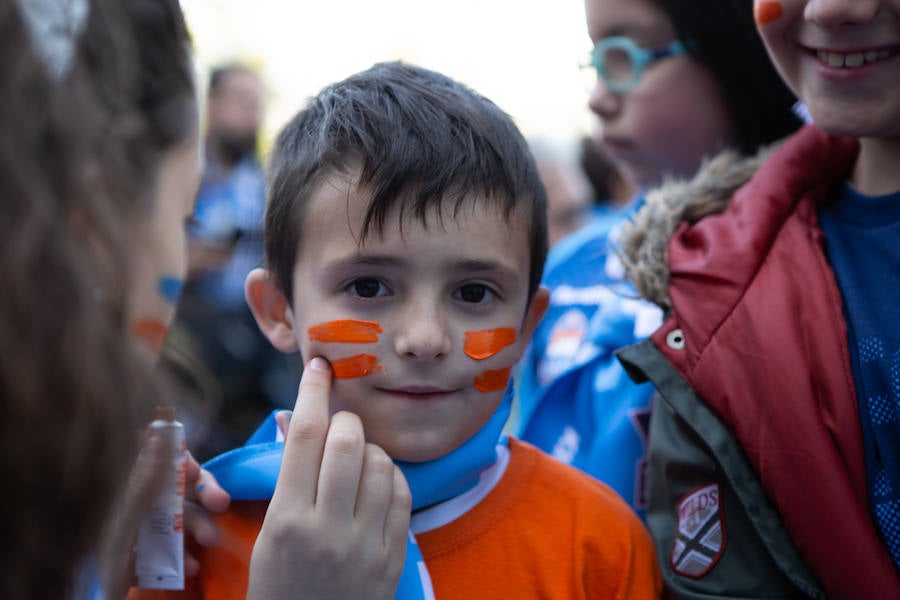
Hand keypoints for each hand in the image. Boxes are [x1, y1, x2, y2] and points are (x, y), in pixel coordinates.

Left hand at [100, 432, 229, 597]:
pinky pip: (176, 545)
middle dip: (202, 492)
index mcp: (124, 489)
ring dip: (199, 527)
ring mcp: (144, 528)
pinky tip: (190, 567)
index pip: (153, 455)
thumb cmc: (103, 562)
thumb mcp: (123, 525)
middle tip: (221, 504)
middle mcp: (136, 502)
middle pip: (176, 483)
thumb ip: (141, 486)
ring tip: (210, 542)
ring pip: (181, 515)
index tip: (192, 470)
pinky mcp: (150, 552)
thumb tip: (156, 438)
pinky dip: (187, 554)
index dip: (176, 456)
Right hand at [246, 357, 410, 599]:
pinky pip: (402, 493)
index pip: (303, 437)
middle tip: (338, 428)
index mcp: (287, 521)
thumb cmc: (280, 588)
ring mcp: (366, 544)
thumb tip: (293, 420)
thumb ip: (285, 480)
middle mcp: (328, 529)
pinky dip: (391, 476)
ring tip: (357, 462)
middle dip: (345, 421)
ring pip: (382, 462)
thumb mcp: (268, 536)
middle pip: (348, 441)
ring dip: (370, 449)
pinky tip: (378, 483)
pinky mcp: (394, 556)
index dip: (312, 392)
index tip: (319, 367)